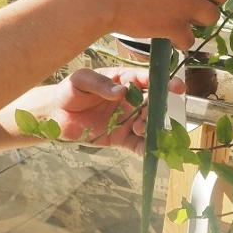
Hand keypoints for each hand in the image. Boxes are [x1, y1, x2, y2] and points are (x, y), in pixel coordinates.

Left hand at [27, 67, 185, 154]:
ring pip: (149, 124)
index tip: (177, 88)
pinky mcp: (121, 137)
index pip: (147, 79)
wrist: (56, 114)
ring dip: (151, 128)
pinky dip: (146, 149)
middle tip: (145, 116)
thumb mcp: (81, 81)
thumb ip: (100, 84)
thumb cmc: (70, 90)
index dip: (163, 82)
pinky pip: (138, 145)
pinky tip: (149, 153)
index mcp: (123, 80)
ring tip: (139, 130)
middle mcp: (130, 100)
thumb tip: (121, 91)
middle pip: (153, 103)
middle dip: (156, 110)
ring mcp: (128, 119)